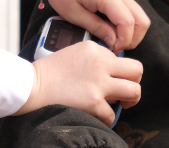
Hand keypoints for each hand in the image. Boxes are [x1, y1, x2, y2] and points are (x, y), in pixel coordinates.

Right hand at [13, 41, 142, 124]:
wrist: (31, 86)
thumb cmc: (48, 72)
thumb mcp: (73, 52)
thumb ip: (95, 57)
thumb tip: (111, 72)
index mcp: (94, 49)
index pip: (121, 58)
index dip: (118, 71)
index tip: (112, 79)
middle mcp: (100, 64)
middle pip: (137, 70)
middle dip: (134, 82)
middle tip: (126, 91)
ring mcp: (98, 84)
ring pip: (134, 91)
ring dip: (129, 100)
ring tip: (120, 104)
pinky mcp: (94, 102)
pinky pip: (112, 114)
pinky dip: (105, 118)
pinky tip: (96, 114)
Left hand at [35, 0, 149, 53]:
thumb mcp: (74, 14)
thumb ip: (96, 28)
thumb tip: (113, 42)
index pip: (129, 23)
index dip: (123, 41)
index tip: (110, 50)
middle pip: (142, 20)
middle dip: (132, 39)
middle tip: (114, 47)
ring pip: (139, 15)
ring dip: (131, 31)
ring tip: (112, 40)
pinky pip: (130, 10)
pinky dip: (126, 23)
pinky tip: (110, 29)